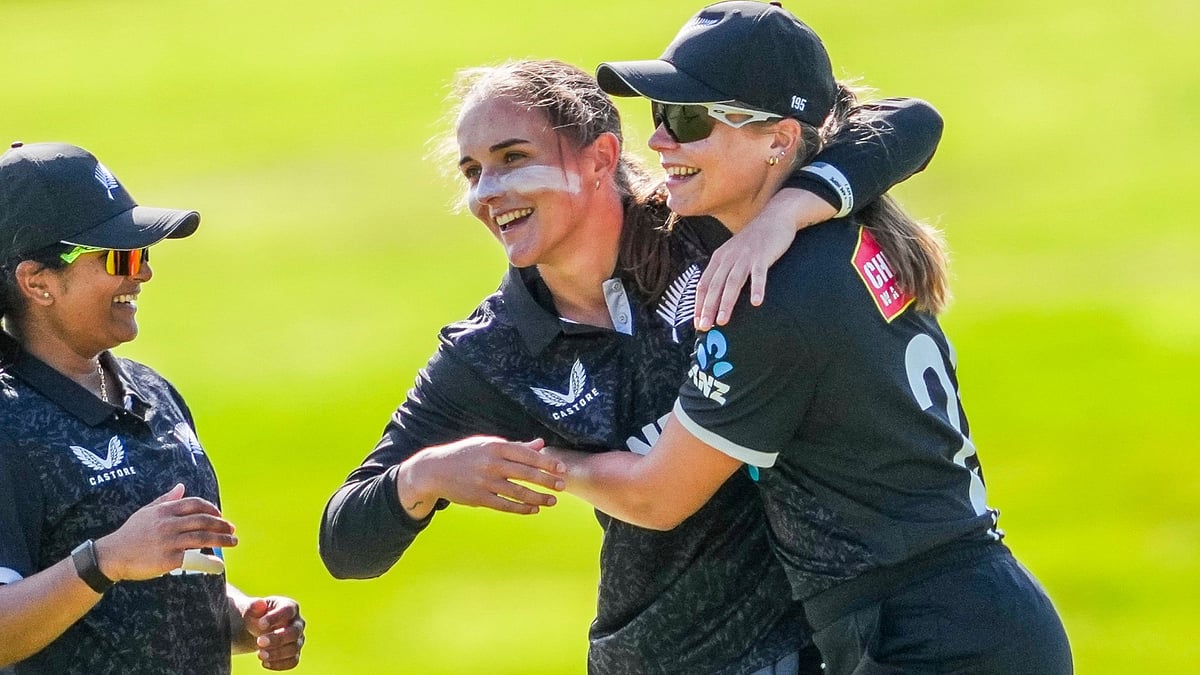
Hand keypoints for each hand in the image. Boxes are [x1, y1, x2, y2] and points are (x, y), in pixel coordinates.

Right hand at [94, 484, 235, 580]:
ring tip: (233, 541)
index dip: (211, 508)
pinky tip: (219, 563)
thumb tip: (181, 486)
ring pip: (203, 537)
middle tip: (232, 529)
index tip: (220, 515)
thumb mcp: (146, 512)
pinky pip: (195, 559)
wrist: (112, 555)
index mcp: (164, 510)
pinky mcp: (168, 559)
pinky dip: (209, 561)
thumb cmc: (130, 533)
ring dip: (222, 539)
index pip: (195, 504)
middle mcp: (168, 524)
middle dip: (222, 524)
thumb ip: (166, 499)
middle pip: (203, 520)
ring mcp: (169, 541)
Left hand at [242, 596, 304, 670]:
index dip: (276, 618)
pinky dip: (279, 664)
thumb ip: (253, 606)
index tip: (260, 625)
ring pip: (294, 648)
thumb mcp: (250, 610)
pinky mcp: (294, 653)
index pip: (288, 611)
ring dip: (277, 654)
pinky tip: (265, 662)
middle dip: (277, 639)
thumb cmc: (255, 616)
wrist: (256, 630)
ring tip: (260, 654)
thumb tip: (259, 603)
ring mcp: (298, 639)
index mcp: (290, 607)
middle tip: (259, 642)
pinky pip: (293, 661)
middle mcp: (297, 623)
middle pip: (294, 632)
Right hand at [400, 436, 564, 516]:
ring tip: (552, 501)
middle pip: (526, 474)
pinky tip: (534, 509)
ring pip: (518, 492)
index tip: (562, 469)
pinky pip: (505, 505)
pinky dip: (521, 508)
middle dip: (547, 481)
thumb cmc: (466, 454)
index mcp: (495, 447)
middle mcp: (491, 464)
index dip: (547, 462)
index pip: (527, 455)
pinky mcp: (479, 498)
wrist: (435, 471)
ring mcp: (485, 482)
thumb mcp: (488, 444)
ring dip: (538, 498)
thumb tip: (540, 444)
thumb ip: (515, 446)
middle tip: (562, 486)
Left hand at [695, 188, 834, 329]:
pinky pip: (759, 274)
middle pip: (714, 286)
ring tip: (722, 321)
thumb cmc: (754, 241)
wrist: (774, 217)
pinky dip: (757, 288)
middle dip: (707, 308)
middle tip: (704, 327)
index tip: (697, 322)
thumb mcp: (733, 254)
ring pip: (732, 282)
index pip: (703, 284)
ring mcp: (745, 256)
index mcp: (719, 258)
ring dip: (726, 302)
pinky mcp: (762, 255)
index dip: (698, 304)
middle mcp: (728, 258)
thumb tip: (717, 295)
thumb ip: (725, 271)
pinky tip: (756, 302)